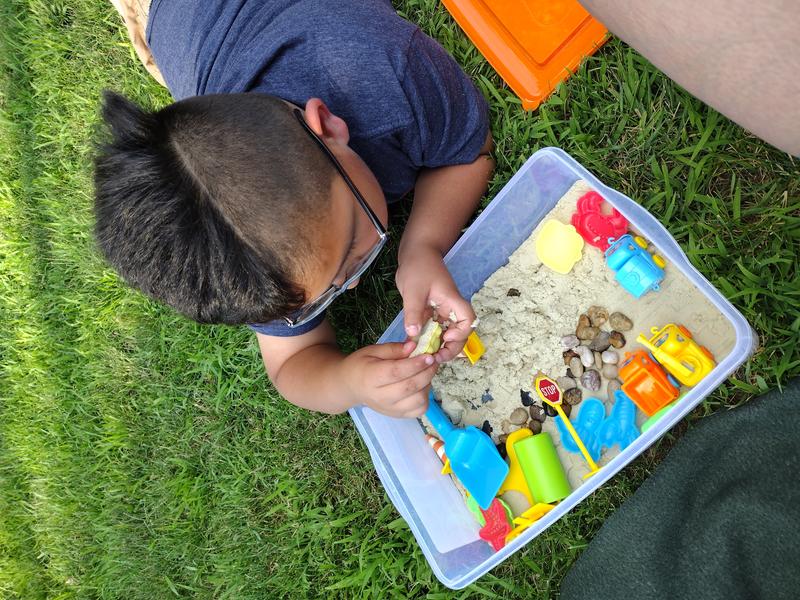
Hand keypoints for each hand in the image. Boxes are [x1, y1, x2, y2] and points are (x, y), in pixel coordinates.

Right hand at [342, 341, 437, 417]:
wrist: (351, 387)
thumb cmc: (362, 365)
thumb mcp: (373, 351)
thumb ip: (394, 349)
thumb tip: (414, 346)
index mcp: (371, 378)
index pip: (397, 372)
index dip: (415, 364)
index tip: (429, 355)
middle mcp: (380, 397)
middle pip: (410, 387)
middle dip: (427, 372)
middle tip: (434, 360)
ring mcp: (390, 409)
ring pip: (418, 401)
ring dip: (428, 384)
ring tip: (426, 372)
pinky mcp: (398, 415)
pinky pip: (419, 410)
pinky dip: (425, 397)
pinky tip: (422, 386)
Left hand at [395, 244, 476, 363]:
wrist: (415, 253)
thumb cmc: (419, 266)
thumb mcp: (413, 289)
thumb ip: (413, 311)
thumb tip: (413, 334)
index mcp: (452, 301)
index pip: (468, 320)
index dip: (461, 333)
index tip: (446, 337)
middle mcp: (450, 309)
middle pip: (459, 333)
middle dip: (451, 348)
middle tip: (435, 358)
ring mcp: (441, 312)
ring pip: (445, 334)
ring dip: (438, 347)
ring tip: (425, 357)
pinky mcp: (431, 313)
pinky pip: (432, 330)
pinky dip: (426, 340)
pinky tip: (415, 348)